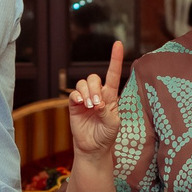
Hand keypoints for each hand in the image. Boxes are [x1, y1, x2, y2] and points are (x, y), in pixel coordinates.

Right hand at [67, 42, 126, 159]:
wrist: (93, 147)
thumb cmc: (107, 135)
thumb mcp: (113, 124)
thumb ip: (107, 112)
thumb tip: (97, 103)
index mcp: (111, 96)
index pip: (113, 74)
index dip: (115, 59)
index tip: (118, 44)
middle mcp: (97, 94)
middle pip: (93, 78)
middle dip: (94, 88)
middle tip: (96, 104)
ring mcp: (85, 99)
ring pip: (83, 83)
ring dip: (86, 93)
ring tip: (90, 106)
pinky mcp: (74, 105)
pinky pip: (73, 93)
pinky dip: (77, 96)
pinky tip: (81, 104)